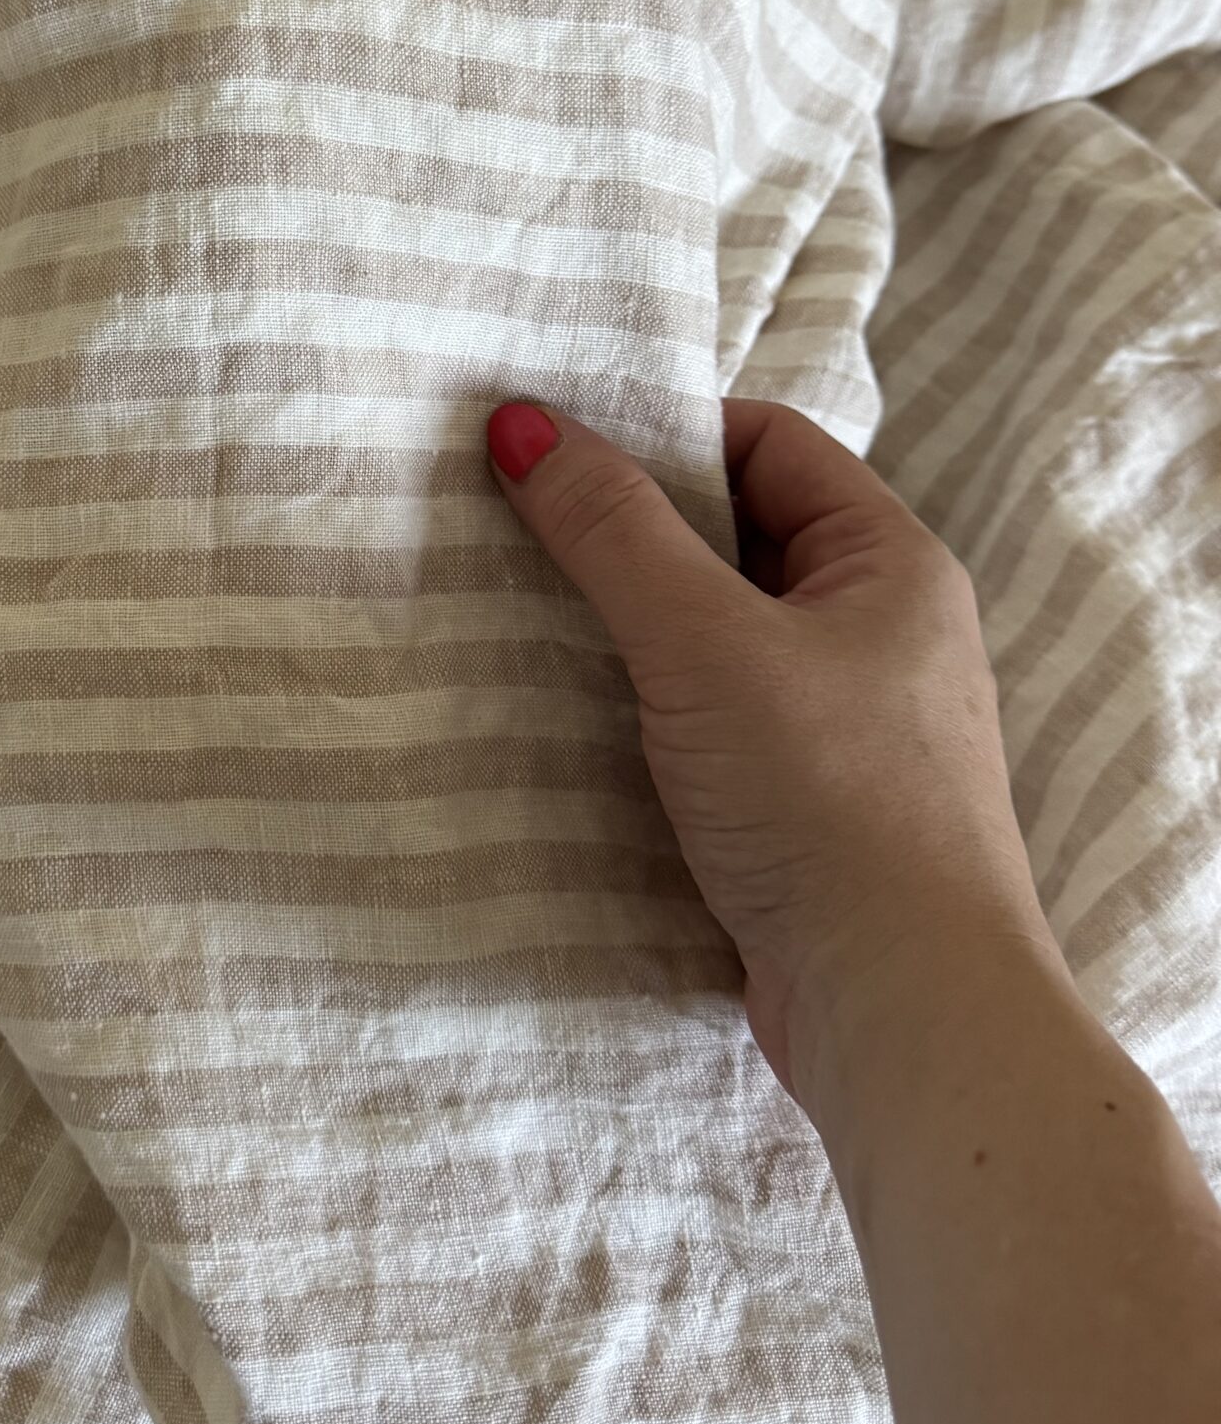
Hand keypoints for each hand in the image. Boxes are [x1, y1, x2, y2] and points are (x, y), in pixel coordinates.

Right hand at [486, 398, 1056, 1100]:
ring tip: (527, 622)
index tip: (558, 452)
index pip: (770, 444)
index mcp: (891, 562)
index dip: (666, 434)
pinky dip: (656, 717)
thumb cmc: (826, 797)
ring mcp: (854, 727)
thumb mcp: (704, 640)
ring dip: (638, 632)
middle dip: (636, 535)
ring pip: (726, 641)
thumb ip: (611, 528)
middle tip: (521, 529)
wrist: (904, 1005)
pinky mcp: (815, 811)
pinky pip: (723, 726)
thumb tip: (519, 418)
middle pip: (742, 540)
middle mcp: (886, 632)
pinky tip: (580, 728)